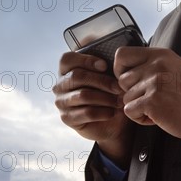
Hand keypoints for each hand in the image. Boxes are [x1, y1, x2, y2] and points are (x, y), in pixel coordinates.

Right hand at [52, 52, 133, 166]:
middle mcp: (60, 85)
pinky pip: (86, 112)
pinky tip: (113, 112)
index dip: (86, 60)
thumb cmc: (110, 93)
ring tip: (120, 101)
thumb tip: (114, 58)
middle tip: (119, 87)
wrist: (111, 122)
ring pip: (83, 95)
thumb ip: (108, 66)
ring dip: (106, 98)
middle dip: (102, 81)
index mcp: (67, 70)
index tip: (105, 66)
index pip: (67, 59)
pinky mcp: (67, 118)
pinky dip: (103, 112)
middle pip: (77, 76)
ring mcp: (61, 102)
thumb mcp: (110, 77)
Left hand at [114, 47, 180, 146]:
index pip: (122, 54)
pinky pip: (129, 111)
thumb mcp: (175, 68)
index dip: (120, 70)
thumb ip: (153, 65)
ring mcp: (154, 82)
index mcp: (161, 55)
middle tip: (152, 99)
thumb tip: (126, 70)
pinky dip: (140, 118)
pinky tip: (157, 117)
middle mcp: (157, 65)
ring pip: (125, 97)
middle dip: (132, 93)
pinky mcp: (152, 101)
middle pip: (122, 79)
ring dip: (138, 107)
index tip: (131, 81)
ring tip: (159, 108)